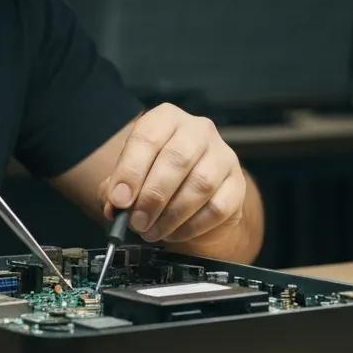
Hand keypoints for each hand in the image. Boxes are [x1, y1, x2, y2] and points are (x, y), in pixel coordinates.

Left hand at [98, 103, 244, 243]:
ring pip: (201, 184)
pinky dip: (191, 226)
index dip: (131, 170)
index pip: (148, 137)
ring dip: (172, 215)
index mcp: (167, 119)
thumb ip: (116, 190)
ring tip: (153, 231)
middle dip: (152, 196)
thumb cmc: (156, 179)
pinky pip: (217, 208)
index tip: (119, 200)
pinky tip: (174, 232)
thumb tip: (115, 207)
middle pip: (177, 159)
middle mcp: (198, 130)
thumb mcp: (130, 178)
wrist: (192, 197)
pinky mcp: (237, 184)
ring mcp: (222, 155)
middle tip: (137, 221)